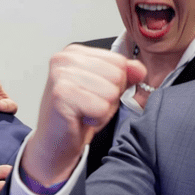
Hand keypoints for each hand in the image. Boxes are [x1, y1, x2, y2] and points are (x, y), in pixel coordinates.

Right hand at [22, 45, 145, 185]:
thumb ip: (125, 74)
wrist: (55, 142)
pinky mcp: (61, 95)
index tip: (94, 93)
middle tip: (89, 105)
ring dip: (103, 109)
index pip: (119, 61)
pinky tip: (80, 119)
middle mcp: (64, 58)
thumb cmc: (78, 115)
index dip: (115, 83)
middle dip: (110, 96)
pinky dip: (96, 119)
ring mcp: (60, 75)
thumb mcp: (106, 88)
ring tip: (85, 112)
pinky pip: (101, 107)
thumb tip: (139, 69)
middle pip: (117, 75)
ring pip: (111, 91)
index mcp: (74, 52)